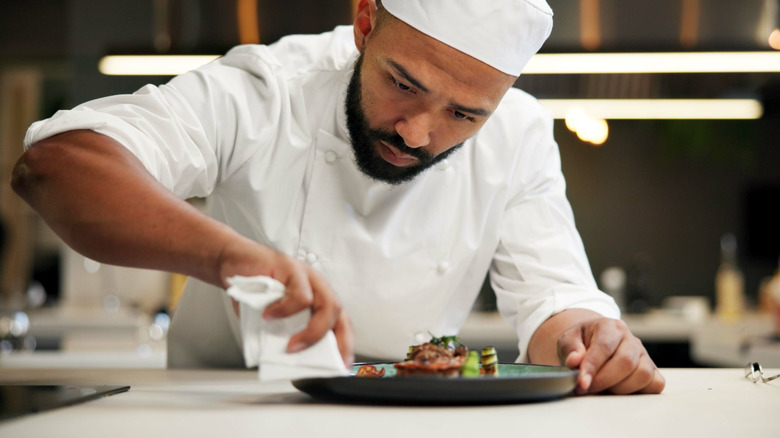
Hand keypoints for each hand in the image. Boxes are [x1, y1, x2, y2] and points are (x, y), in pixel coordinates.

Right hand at [218, 236, 353, 366]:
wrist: (232, 262)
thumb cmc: (253, 290)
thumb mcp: (272, 318)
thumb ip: (284, 331)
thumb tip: (290, 358)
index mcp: (317, 298)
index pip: (340, 321)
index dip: (344, 344)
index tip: (342, 366)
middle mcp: (317, 286)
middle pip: (338, 314)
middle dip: (335, 341)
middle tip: (317, 362)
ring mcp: (307, 275)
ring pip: (327, 304)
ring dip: (311, 331)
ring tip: (291, 346)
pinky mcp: (292, 268)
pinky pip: (300, 295)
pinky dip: (286, 311)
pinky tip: (269, 317)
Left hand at [557, 317, 664, 394]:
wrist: (593, 343)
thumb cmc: (581, 342)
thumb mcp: (568, 340)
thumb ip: (570, 349)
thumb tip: (574, 361)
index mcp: (610, 326)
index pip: (604, 347)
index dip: (593, 367)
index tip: (582, 383)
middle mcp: (630, 339)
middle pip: (626, 362)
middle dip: (604, 380)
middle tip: (587, 388)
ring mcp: (644, 354)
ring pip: (643, 374)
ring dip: (620, 388)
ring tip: (602, 388)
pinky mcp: (653, 370)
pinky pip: (655, 384)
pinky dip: (638, 391)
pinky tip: (619, 389)